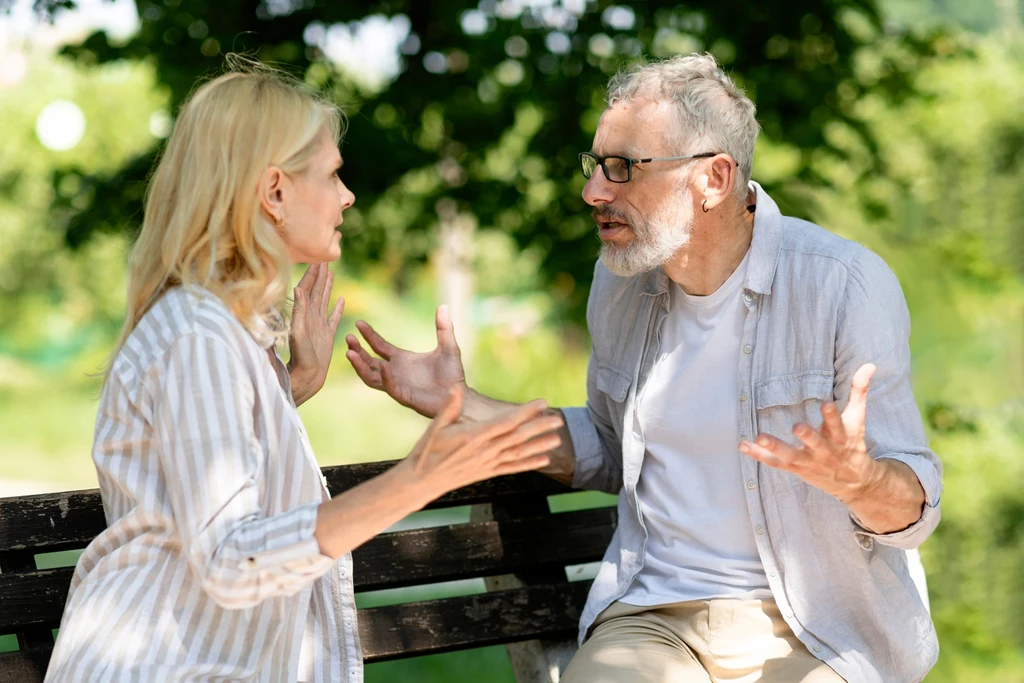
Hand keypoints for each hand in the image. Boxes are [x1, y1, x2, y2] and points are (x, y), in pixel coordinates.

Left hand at [288, 263, 344, 406]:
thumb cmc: (301, 358)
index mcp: (304, 314)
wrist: (308, 376)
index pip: (307, 288)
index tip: (317, 259)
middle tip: (325, 258)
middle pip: (316, 290)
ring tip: (330, 272)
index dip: (312, 273)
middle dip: (320, 274)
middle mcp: (311, 317)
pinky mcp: (327, 334)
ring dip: (327, 286)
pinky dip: (337, 307)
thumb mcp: (298, 333)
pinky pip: (333, 317)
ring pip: (324, 299)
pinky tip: (341, 299)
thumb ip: (298, 311)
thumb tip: (299, 288)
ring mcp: (319, 325)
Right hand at [345, 304, 465, 418]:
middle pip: (369, 361)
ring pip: (371, 376)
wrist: (459, 396)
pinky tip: (384, 366)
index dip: (368, 335)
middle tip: (348, 338)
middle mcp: (395, 371)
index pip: (379, 346)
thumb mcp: (448, 347)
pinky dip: (385, 377)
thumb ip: (444, 328)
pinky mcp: (403, 396)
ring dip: (361, 365)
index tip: (358, 323)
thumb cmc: (452, 374)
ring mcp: (397, 384)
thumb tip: (444, 306)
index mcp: (402, 359)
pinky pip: (389, 387)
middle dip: (358, 350)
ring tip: (350, 353)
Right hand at [406, 386, 562, 493]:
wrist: (421, 482)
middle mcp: (485, 451)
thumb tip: (455, 388)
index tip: (542, 403)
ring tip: (558, 439)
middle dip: (540, 427)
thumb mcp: (435, 426)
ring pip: (519, 453)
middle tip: (559, 419)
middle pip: (518, 437)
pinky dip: (529, 464)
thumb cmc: (427, 451)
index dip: (526, 412)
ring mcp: (488, 464)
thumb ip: (449, 407)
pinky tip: (544, 460)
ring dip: (539, 445)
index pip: (506, 422)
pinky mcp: (487, 473)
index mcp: (475, 436)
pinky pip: (512, 468)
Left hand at [739, 363, 883, 505]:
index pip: (837, 424)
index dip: (831, 416)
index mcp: (841, 437)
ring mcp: (808, 461)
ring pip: (791, 455)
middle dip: (807, 436)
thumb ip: (859, 391)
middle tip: (797, 427)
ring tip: (760, 436)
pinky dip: (759, 455)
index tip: (826, 404)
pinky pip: (774, 462)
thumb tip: (870, 365)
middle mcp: (825, 450)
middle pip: (815, 443)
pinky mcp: (795, 468)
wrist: (854, 482)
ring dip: (776, 447)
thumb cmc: (852, 442)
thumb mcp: (858, 418)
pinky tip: (743, 445)